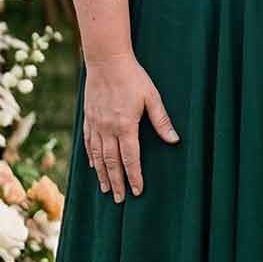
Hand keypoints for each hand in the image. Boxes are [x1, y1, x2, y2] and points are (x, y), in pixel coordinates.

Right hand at [82, 55, 178, 202]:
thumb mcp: (152, 97)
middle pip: (112, 162)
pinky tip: (94, 166)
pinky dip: (91, 157)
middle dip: (117, 182)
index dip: (134, 176)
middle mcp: (108, 129)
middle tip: (120, 199)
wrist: (106, 61)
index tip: (137, 191)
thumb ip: (161, 120)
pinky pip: (88, 143)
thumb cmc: (133, 77)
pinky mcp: (88, 119)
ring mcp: (95, 124)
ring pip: (98, 156)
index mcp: (126, 125)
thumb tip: (174, 140)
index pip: (130, 158)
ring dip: (102, 175)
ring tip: (106, 190)